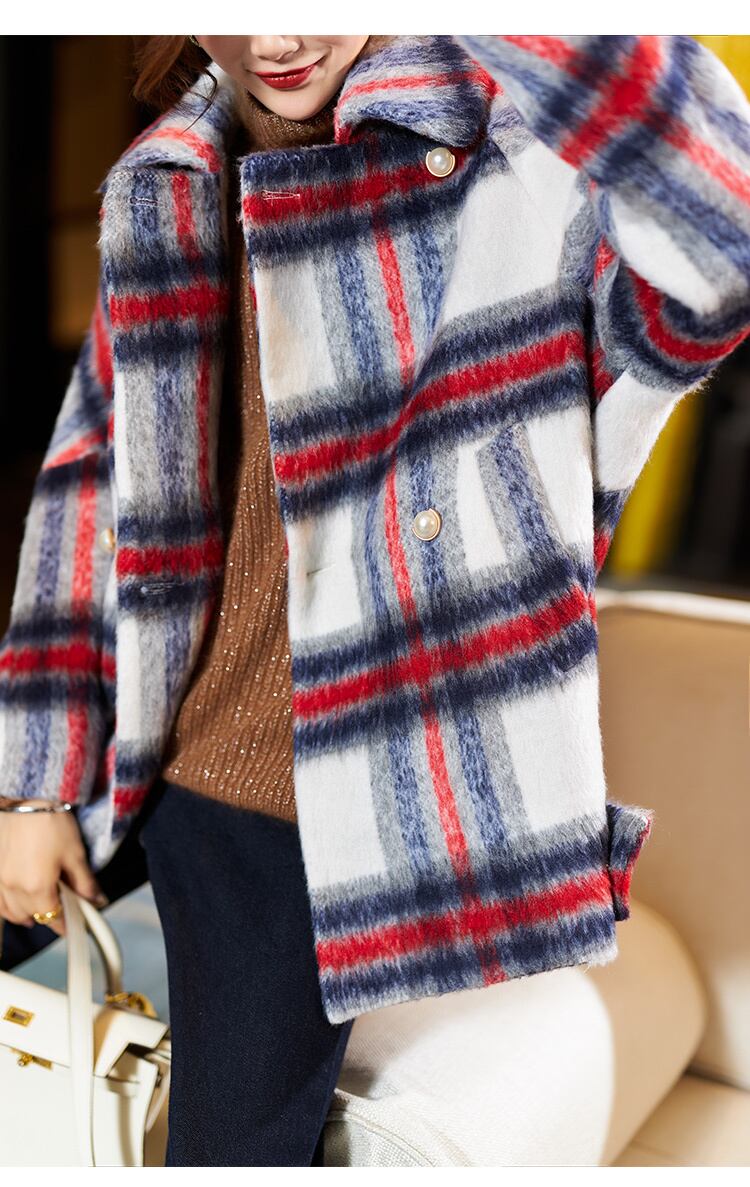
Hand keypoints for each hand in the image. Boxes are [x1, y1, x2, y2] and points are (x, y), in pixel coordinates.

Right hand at [0, 800, 107, 935]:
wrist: (23, 797)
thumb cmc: (49, 821)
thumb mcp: (75, 852)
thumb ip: (85, 883)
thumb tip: (97, 901)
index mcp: (37, 888)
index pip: (53, 919)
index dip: (67, 923)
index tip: (76, 924)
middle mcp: (13, 889)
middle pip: (31, 918)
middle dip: (48, 916)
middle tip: (63, 903)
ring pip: (11, 913)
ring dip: (27, 912)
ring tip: (41, 901)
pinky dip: (9, 904)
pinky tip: (19, 895)